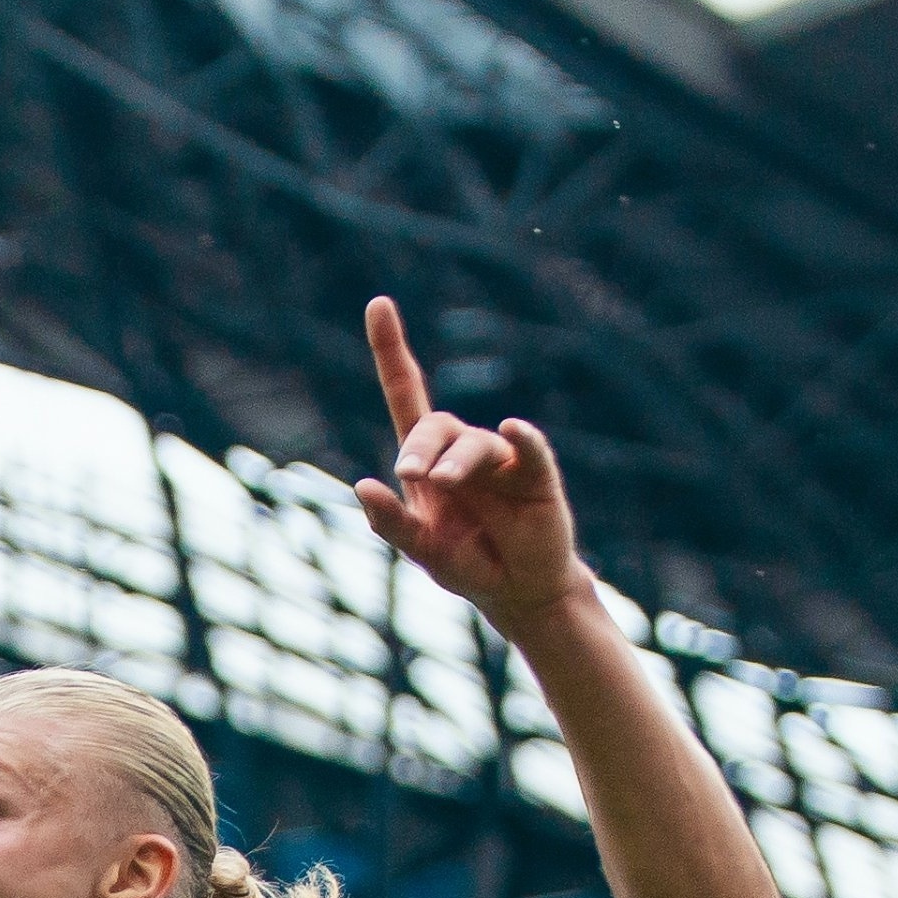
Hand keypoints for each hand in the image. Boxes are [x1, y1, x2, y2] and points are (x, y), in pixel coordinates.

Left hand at [352, 296, 586, 639]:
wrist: (519, 593)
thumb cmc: (469, 564)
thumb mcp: (424, 550)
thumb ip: (392, 522)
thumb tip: (361, 485)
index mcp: (428, 462)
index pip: (406, 394)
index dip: (392, 351)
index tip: (378, 304)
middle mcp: (463, 451)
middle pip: (435, 426)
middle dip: (420, 446)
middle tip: (409, 474)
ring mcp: (501, 460)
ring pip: (474, 444)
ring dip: (456, 461)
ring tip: (440, 482)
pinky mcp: (536, 475)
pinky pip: (529, 449)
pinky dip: (523, 440)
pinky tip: (515, 430)